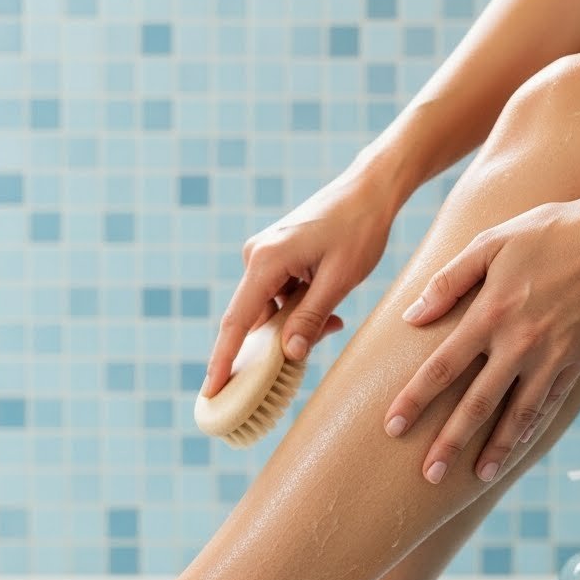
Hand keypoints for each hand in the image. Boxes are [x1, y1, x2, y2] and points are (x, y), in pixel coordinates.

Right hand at [202, 168, 395, 395]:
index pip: (237, 321)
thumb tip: (290, 354)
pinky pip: (279, 295)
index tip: (211, 390)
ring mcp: (263, 255)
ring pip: (271, 309)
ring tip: (333, 318)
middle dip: (278, 341)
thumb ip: (310, 318)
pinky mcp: (275, 256)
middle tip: (310, 351)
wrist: (369, 189)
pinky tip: (328, 308)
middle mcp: (256, 256)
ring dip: (296, 323)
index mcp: (266, 260)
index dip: (223, 359)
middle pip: (255, 318)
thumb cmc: (358, 229)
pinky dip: (299, 308)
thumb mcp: (339, 280)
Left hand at [383, 197, 579, 482]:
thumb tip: (411, 316)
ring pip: (516, 415)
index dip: (415, 400)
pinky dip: (530, 430)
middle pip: (475, 404)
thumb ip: (449, 281)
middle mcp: (518, 343)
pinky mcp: (577, 361)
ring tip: (476, 477)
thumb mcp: (492, 243)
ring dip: (494, 449)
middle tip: (428, 475)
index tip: (392, 426)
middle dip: (448, 443)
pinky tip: (515, 448)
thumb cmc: (548, 232)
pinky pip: (548, 404)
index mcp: (490, 314)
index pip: (442, 367)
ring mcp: (551, 357)